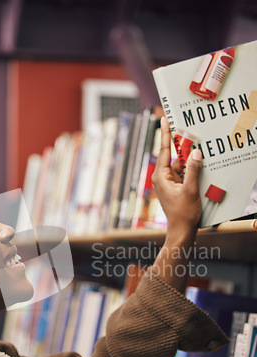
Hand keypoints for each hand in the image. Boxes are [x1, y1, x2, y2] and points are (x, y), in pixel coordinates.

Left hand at [150, 117, 202, 291]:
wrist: (181, 232)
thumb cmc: (183, 213)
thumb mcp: (191, 190)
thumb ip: (194, 170)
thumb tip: (196, 153)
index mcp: (161, 176)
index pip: (163, 150)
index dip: (165, 134)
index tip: (163, 119)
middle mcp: (161, 178)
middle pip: (175, 157)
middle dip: (186, 151)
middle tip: (195, 141)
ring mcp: (167, 183)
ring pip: (181, 166)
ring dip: (191, 165)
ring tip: (199, 169)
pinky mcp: (174, 188)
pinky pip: (183, 175)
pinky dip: (192, 173)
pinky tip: (201, 174)